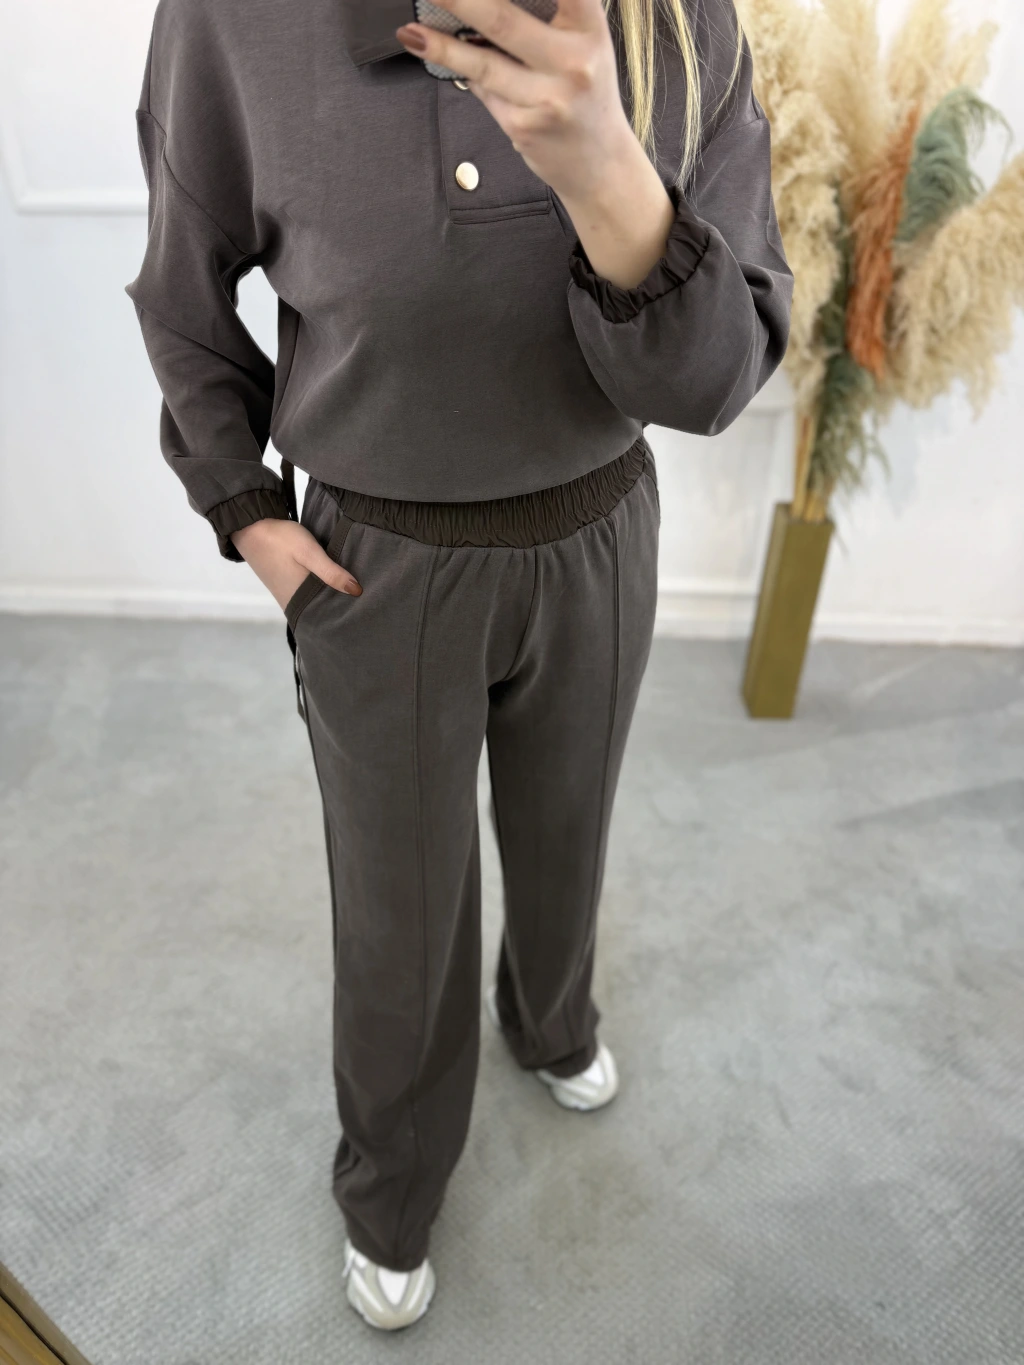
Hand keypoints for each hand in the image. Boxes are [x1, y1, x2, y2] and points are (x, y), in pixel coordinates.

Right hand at [231, 518, 360, 610]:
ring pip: (314, 599)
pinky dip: (319, 587)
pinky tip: (333, 581)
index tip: (364, 610)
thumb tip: (357, 591)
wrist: (249, 525)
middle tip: (364, 601)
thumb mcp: (309, 552)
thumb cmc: (280, 538)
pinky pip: (306, 590)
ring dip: (329, 594)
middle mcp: (290, 601)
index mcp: (298, 598)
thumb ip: (331, 572)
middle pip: (321, 608)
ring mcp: (285, 592)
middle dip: (339, 604)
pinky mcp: (283, 582)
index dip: (344, 613)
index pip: (326, 616)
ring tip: (353, 591)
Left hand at [395, 0, 674, 287]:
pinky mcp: (524, 125)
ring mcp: (548, 98)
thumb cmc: (585, 93)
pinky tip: (437, 54)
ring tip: (411, 32)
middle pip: (504, 21)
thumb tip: (474, 5)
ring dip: (442, 46)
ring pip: (483, 64)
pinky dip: (462, 71)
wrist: (599, 163)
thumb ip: (547, 17)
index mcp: (590, 28)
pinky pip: (485, 90)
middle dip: (462, 1)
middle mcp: (574, 62)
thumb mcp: (583, 44)